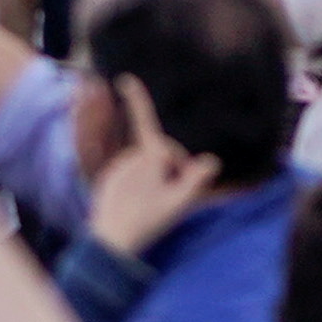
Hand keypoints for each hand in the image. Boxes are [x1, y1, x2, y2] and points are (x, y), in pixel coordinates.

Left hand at [78, 73, 219, 260]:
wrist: (111, 242)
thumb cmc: (147, 221)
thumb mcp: (179, 203)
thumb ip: (196, 180)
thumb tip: (212, 161)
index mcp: (148, 157)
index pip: (146, 122)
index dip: (138, 98)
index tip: (126, 78)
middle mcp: (130, 158)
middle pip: (158, 151)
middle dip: (171, 166)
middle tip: (176, 195)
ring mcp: (118, 169)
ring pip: (145, 164)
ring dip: (155, 175)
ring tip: (156, 203)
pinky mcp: (109, 180)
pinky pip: (131, 174)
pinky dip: (140, 182)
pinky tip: (141, 203)